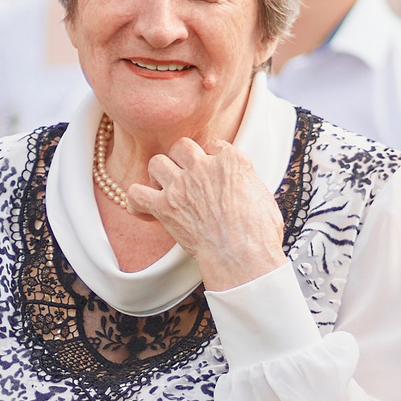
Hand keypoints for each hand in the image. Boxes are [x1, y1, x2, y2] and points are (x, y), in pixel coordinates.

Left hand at [123, 137, 284, 291]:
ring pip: (157, 162)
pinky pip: (136, 193)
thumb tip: (243, 185)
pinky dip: (137, 201)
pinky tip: (145, 209)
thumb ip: (247, 182)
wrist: (242, 255)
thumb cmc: (259, 234)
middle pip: (182, 147)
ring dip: (159, 175)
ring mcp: (182, 185)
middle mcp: (204, 166)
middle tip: (185, 178)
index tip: (211, 175)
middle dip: (181, 160)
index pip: (213, 145)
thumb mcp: (264, 196)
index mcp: (232, 161)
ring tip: (165, 190)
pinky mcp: (165, 207)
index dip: (210, 160)